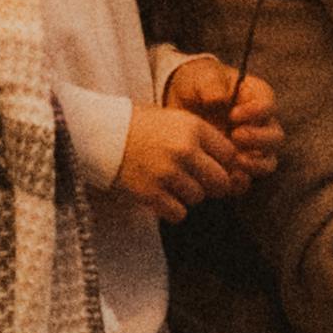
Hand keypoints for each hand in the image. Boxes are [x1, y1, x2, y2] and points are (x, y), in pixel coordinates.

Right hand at [111, 99, 261, 211]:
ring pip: (198, 198)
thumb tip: (232, 166)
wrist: (100, 133)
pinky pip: (178, 213)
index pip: (229, 155)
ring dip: (188, 195)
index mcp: (193, 128)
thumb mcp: (176, 120)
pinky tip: (161, 197)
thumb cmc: (140, 126)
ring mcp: (168, 173)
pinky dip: (172, 209)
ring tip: (170, 184)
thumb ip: (203, 139)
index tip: (212, 167)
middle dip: (212, 185)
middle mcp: (184, 150)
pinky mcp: (150, 193)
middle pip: (221, 181)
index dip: (224, 164)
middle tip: (197, 182)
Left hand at [161, 52, 287, 170]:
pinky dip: (240, 182)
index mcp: (257, 98)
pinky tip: (226, 179)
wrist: (179, 107)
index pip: (268, 106)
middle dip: (259, 139)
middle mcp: (260, 125)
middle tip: (236, 136)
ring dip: (255, 164)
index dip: (256, 112)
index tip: (233, 114)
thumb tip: (218, 98)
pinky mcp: (237, 167)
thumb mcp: (200, 77)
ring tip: (235, 160)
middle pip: (275, 137)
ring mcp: (251, 149)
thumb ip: (209, 83)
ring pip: (267, 162)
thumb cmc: (196, 84)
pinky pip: (247, 180)